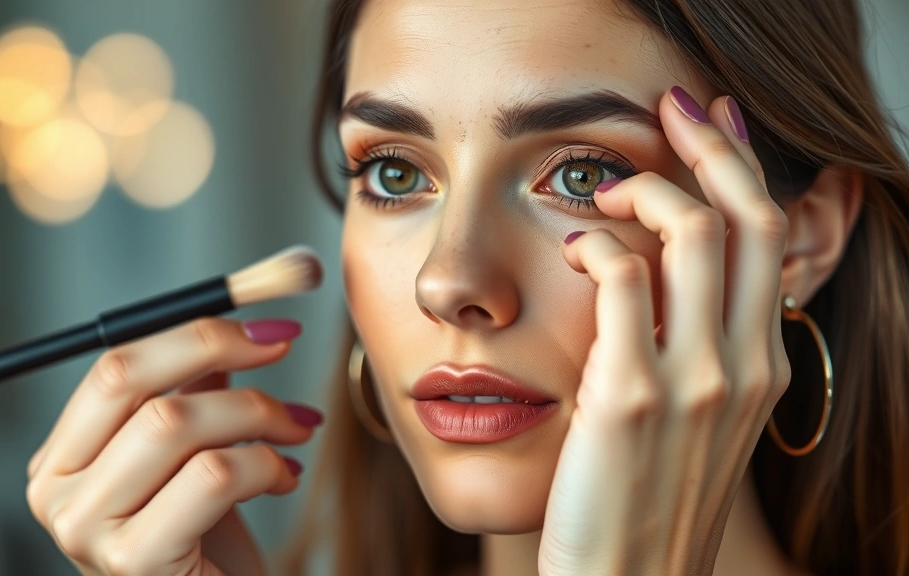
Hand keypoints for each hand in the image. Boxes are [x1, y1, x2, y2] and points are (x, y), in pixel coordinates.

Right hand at [25, 317, 322, 575]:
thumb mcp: (195, 455)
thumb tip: (237, 325)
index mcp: (61, 458)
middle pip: (128, 380)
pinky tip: (285, 477)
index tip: (262, 323)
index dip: (193, 331)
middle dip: (218, 348)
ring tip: (295, 431)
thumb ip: (196, 391)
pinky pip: (212, 476)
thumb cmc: (208, 544)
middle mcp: (56, 492)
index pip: (113, 366)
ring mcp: (85, 529)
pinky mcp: (132, 561)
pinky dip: (265, 464)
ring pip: (174, 423)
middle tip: (281, 345)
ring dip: (256, 413)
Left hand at [538, 87, 791, 574]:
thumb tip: (660, 278)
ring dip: (644, 183)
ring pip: (694, 230)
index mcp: (761, 366)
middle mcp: (744, 365)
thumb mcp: (695, 422)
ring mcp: (694, 380)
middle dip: (708, 142)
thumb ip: (693, 350)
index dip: (740, 165)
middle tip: (668, 107)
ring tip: (602, 186)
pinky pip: (623, 276)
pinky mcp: (631, 394)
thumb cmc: (644, 499)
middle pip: (748, 215)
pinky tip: (575, 246)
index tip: (708, 122)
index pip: (768, 236)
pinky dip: (597, 240)